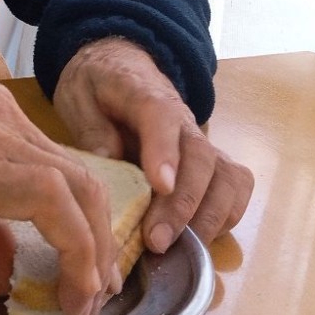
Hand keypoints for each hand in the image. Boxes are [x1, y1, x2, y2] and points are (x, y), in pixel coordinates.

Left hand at [53, 38, 253, 252]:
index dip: (165, 152)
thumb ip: (91, 127)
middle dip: (182, 204)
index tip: (160, 185)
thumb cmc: (96, 85)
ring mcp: (201, 140)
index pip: (162, 117)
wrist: (119, 66)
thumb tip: (107, 163)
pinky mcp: (211, 160)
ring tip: (175, 248)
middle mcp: (183, 119)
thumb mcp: (78, 95)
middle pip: (200, 157)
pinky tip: (197, 239)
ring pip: (226, 177)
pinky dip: (225, 215)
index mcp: (143, 94)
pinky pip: (235, 187)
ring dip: (207, 218)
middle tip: (156, 240)